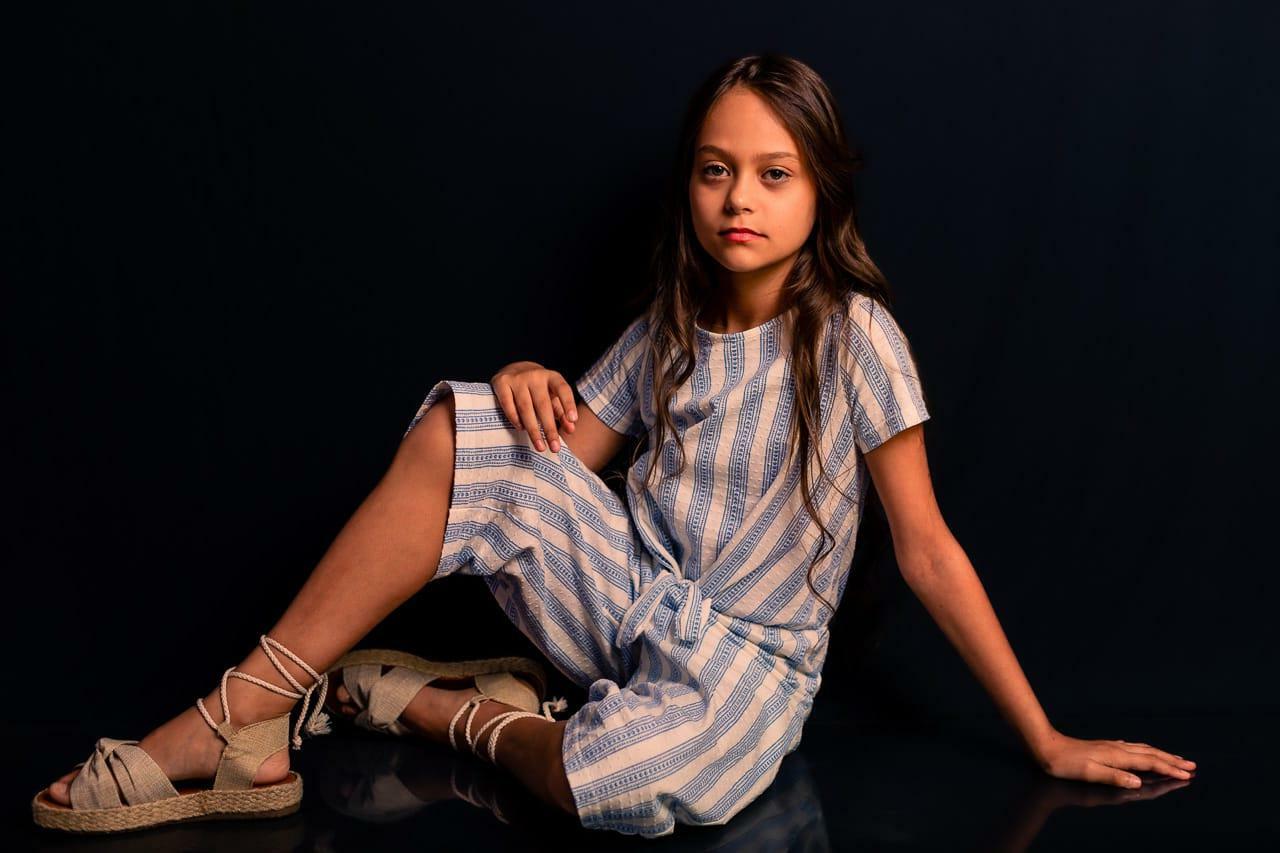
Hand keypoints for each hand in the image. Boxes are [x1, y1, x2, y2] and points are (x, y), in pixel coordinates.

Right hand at [490, 361, 577, 452]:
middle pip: (543, 404)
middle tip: (554, 448)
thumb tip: (571, 430)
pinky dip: (515, 419)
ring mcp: (517, 378)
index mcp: (551, 377)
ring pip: (525, 407)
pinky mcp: (501, 382)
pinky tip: (521, 429)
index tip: (573, 420)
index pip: (563, 389)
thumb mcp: (552, 395)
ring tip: (539, 446)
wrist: (514, 367)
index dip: (568, 404)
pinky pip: (508, 404)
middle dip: (549, 428)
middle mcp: (535, 375)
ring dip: (533, 429)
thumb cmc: (538, 388)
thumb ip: (562, 412)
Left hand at [1032, 729, 1195, 788]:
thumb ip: (1114, 777)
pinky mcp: (1104, 747)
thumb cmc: (1066, 763)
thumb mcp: (1089, 773)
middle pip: (1151, 754)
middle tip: (1191, 765)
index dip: (1169, 768)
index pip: (1150, 762)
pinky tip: (1140, 750)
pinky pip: (1131, 748)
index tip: (1187, 774)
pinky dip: (1143, 750)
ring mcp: (1111, 747)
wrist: (1047, 747)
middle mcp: (1118, 749)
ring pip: (1142, 749)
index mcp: (1117, 756)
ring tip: (1174, 758)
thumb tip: (1138, 783)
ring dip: (1161, 754)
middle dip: (1172, 760)